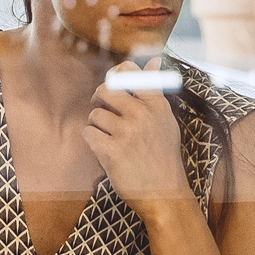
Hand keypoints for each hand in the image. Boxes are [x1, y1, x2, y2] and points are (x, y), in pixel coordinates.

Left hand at [83, 57, 193, 215]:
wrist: (164, 194)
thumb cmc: (163, 157)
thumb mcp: (166, 121)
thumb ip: (155, 90)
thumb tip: (155, 60)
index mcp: (157, 106)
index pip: (130, 74)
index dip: (116, 76)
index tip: (114, 86)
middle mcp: (143, 115)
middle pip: (106, 90)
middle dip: (99, 99)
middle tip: (102, 110)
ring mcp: (127, 133)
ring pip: (95, 115)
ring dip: (97, 126)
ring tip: (109, 138)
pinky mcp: (111, 151)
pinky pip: (88, 134)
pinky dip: (92, 141)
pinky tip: (104, 149)